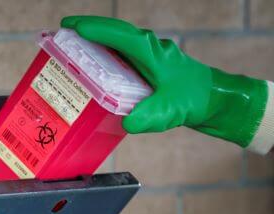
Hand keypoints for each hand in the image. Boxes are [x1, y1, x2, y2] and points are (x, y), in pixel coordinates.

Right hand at [61, 16, 268, 149]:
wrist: (213, 98)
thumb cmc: (192, 100)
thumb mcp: (168, 112)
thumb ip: (147, 117)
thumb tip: (127, 122)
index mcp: (151, 53)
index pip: (120, 36)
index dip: (96, 31)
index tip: (72, 27)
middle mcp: (149, 48)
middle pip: (115, 31)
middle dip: (89, 27)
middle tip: (64, 28)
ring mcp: (149, 53)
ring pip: (118, 38)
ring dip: (96, 37)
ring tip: (72, 42)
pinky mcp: (148, 62)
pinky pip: (122, 50)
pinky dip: (105, 49)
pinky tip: (94, 61)